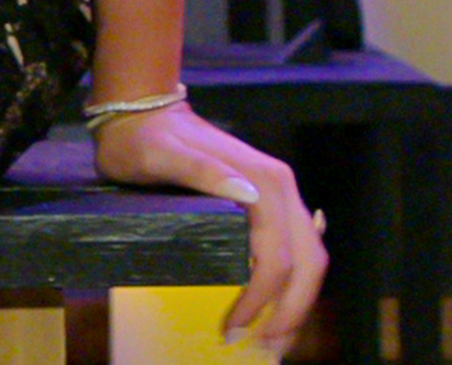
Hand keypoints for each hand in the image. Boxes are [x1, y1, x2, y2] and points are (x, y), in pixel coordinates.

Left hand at [93, 103, 325, 349]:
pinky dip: (291, 282)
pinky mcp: (268, 201)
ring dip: (297, 301)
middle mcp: (281, 188)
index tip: (234, 328)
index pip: (277, 257)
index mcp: (265, 182)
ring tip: (274, 337)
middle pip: (308, 262)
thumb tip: (249, 196)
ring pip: (309, 257)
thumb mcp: (161, 154)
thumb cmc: (144, 137)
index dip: (261, 299)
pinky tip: (273, 305)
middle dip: (291, 311)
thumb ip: (200, 171)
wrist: (142, 110)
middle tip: (267, 349)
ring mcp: (278, 194)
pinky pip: (294, 248)